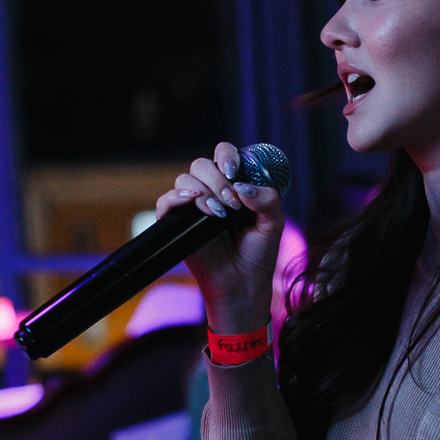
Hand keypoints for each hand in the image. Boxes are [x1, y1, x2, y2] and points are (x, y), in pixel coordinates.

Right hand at [155, 140, 285, 330]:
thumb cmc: (258, 254)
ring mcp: (192, 207)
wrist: (242, 284)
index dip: (227, 155)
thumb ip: (268, 199)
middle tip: (232, 203)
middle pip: (201, 165)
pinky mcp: (176, 224)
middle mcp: (211, 192)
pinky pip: (166, 201)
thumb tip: (243, 186)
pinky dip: (176, 198)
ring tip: (219, 214)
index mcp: (233, 186)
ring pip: (185, 180)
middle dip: (217, 179)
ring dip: (203, 191)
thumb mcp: (273, 223)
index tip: (235, 170)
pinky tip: (193, 203)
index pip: (224, 155)